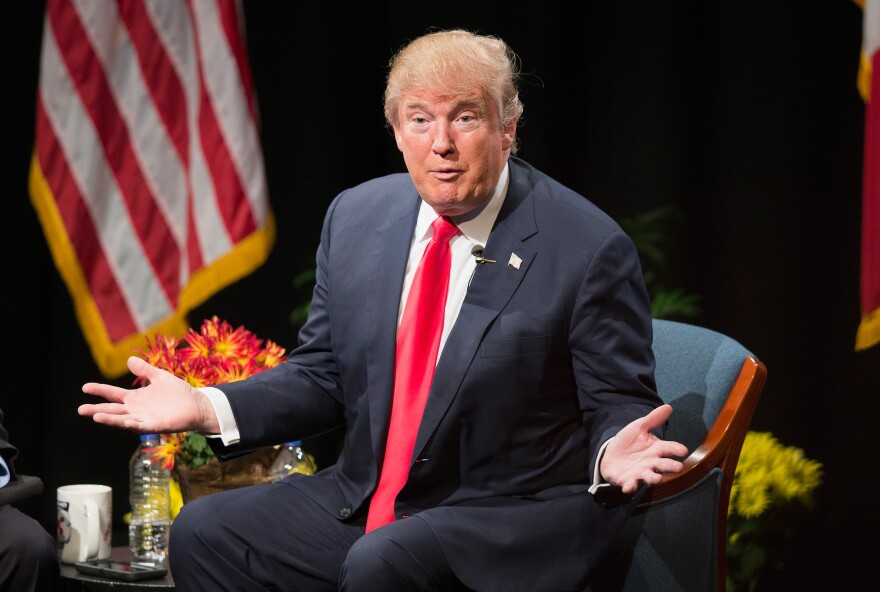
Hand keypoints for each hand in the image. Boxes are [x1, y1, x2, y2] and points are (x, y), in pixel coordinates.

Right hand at [79, 356, 218, 434]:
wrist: (196, 404)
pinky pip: (142, 426)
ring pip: (123, 420)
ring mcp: (145, 418)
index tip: (84, 387)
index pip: (113, 394)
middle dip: (96, 410)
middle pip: (113, 410)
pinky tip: (126, 422)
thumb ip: (145, 370)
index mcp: (135, 398)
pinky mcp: (156, 426)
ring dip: (110, 419)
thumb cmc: (178, 392)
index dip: (99, 390)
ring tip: (95, 417)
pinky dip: (134, 424)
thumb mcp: (159, 377)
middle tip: (80, 409)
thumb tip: (129, 359)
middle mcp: (136, 410)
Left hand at [599, 404, 688, 493]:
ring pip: (650, 477)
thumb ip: (653, 420)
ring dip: (653, 478)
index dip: (676, 449)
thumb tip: (668, 407)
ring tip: (656, 478)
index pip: (669, 448)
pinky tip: (628, 487)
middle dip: (670, 466)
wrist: (611, 455)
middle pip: (663, 465)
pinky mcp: (628, 481)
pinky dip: (630, 487)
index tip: (683, 450)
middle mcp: (651, 463)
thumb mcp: (639, 428)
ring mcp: (640, 473)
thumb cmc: (629, 442)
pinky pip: (630, 485)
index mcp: (656, 449)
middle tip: (678, 467)